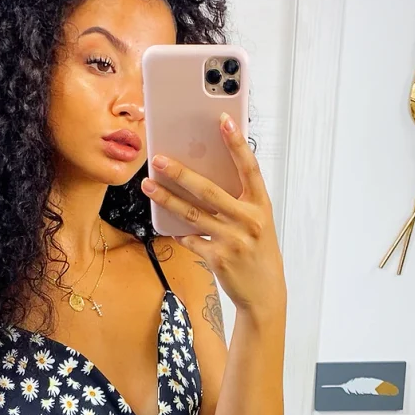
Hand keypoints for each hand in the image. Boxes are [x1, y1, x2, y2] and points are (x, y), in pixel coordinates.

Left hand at [141, 112, 285, 315]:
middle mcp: (249, 221)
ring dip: (167, 199)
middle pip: (209, 190)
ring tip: (149, 186)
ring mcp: (232, 240)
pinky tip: (168, 225)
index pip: (249, 168)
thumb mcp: (258, 223)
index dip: (237, 143)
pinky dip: (178, 231)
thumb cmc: (259, 253)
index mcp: (261, 206)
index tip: (224, 121)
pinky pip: (190, 239)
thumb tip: (206, 179)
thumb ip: (238, 202)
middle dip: (181, 173)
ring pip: (192, 214)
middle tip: (159, 159)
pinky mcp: (217, 258)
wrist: (265, 293)